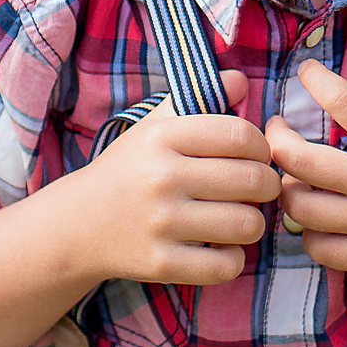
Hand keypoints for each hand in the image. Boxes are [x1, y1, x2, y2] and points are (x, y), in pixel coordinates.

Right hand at [70, 69, 278, 286]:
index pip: (240, 134)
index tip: (256, 155)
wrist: (78, 223)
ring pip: (246, 224)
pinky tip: (221, 247)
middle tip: (259, 188)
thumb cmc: (131, 169)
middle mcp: (161, 178)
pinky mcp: (160, 264)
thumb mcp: (156, 125)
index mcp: (162, 137)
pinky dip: (234, 259)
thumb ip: (201, 97)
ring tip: (241, 217)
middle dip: (268, 185)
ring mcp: (160, 223)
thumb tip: (241, 80)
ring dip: (253, 223)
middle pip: (253, 180)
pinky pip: (225, 266)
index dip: (261, 146)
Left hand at [263, 61, 346, 296]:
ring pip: (302, 209)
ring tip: (288, 179)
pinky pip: (324, 251)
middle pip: (300, 161)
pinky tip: (313, 224)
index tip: (306, 69)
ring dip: (287, 191)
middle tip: (273, 130)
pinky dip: (310, 237)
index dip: (317, 80)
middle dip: (276, 140)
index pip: (345, 104)